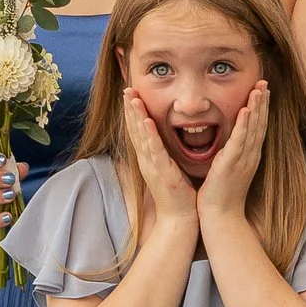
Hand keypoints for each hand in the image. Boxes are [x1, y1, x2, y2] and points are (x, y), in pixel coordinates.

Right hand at [123, 90, 201, 230]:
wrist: (179, 218)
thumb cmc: (177, 195)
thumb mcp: (168, 169)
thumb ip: (165, 154)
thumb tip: (164, 141)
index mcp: (149, 158)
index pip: (138, 131)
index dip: (133, 112)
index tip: (131, 94)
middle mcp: (146, 160)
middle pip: (134, 130)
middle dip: (130, 109)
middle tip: (126, 88)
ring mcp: (152, 166)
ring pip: (140, 137)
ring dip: (135, 117)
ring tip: (132, 98)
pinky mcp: (161, 172)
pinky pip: (154, 151)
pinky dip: (149, 136)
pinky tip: (146, 122)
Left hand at [195, 82, 268, 221]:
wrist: (221, 216)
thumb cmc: (222, 195)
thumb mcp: (229, 169)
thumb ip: (231, 154)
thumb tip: (230, 143)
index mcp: (249, 156)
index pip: (258, 127)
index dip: (261, 108)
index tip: (262, 90)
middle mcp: (250, 156)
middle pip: (260, 124)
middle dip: (263, 102)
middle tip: (265, 82)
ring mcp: (243, 159)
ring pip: (253, 129)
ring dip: (257, 108)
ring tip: (260, 89)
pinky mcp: (232, 164)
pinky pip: (239, 140)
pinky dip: (244, 124)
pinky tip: (247, 110)